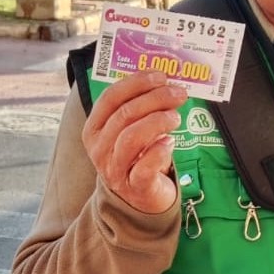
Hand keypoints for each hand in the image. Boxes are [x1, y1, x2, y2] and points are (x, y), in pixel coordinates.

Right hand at [83, 71, 187, 213]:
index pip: (110, 98)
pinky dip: (160, 151)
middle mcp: (99, 149)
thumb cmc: (137, 156)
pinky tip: (170, 142)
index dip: (136, 83)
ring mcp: (115, 170)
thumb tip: (164, 81)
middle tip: (178, 93)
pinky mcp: (135, 188)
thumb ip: (139, 107)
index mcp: (94, 129)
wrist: (140, 197)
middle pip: (124, 114)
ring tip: (176, 116)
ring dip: (158, 121)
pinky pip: (144, 167)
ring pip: (131, 137)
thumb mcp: (130, 130)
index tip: (160, 76)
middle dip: (155, 99)